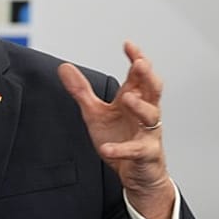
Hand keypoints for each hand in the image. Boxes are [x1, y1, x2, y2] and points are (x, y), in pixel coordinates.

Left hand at [58, 41, 173, 218]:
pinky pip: (136, 150)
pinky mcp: (145, 155)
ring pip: (151, 116)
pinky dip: (121, 149)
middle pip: (153, 90)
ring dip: (140, 106)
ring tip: (127, 97)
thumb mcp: (95, 113)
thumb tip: (64, 67)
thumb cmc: (120, 138)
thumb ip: (81, 91)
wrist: (136, 173)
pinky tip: (107, 148)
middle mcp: (144, 114)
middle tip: (140, 63)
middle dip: (148, 76)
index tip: (128, 45)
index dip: (137, 59)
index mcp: (134, 100)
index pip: (139, 76)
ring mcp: (148, 134)